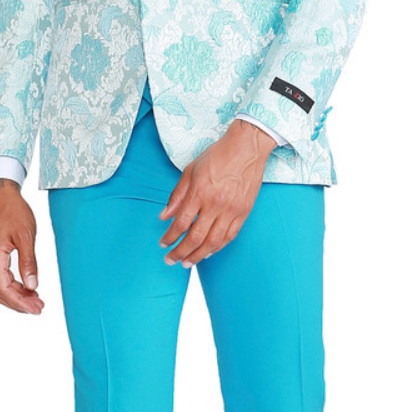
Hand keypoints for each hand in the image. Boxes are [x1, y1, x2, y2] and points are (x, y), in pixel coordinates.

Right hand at [0, 179, 44, 313]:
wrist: (2, 196)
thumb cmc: (14, 211)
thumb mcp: (26, 236)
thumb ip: (29, 262)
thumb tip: (33, 285)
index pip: (3, 289)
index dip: (20, 302)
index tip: (35, 309)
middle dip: (19, 303)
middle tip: (39, 309)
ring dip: (16, 296)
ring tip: (36, 301)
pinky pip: (0, 278)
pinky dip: (13, 287)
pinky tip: (28, 288)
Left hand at [157, 119, 276, 267]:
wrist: (247, 148)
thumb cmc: (217, 156)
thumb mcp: (190, 170)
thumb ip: (177, 195)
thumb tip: (164, 216)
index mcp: (199, 193)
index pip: (180, 223)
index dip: (170, 237)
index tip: (163, 244)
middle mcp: (215, 204)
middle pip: (195, 237)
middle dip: (180, 252)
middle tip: (170, 260)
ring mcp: (231, 210)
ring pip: (213, 242)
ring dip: (198, 255)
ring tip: (187, 262)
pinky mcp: (244, 212)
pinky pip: (229, 236)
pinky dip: (217, 248)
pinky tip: (207, 253)